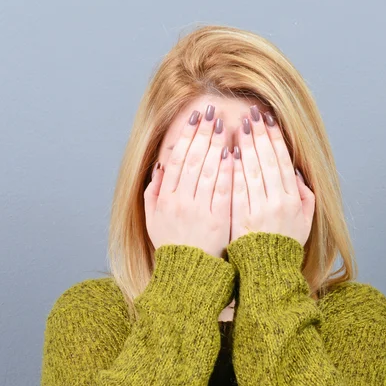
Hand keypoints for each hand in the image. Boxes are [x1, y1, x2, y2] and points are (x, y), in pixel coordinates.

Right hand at [145, 104, 232, 259]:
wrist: (189, 273)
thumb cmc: (173, 245)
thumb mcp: (153, 219)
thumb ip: (153, 192)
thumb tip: (160, 166)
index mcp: (165, 198)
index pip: (177, 159)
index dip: (186, 136)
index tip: (194, 118)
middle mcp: (181, 202)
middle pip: (193, 160)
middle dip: (203, 133)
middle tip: (212, 111)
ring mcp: (200, 210)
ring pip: (208, 171)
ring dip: (216, 145)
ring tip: (224, 125)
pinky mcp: (218, 220)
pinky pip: (223, 191)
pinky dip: (227, 172)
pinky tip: (233, 154)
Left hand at [230, 106, 314, 246]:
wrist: (266, 272)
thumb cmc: (284, 245)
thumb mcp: (305, 222)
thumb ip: (305, 196)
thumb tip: (293, 171)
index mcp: (292, 201)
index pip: (282, 162)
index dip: (274, 139)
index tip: (267, 120)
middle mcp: (275, 203)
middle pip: (266, 161)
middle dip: (258, 135)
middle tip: (251, 114)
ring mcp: (256, 210)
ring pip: (250, 171)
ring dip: (245, 147)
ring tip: (239, 126)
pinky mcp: (239, 219)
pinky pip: (235, 189)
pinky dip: (232, 170)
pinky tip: (228, 153)